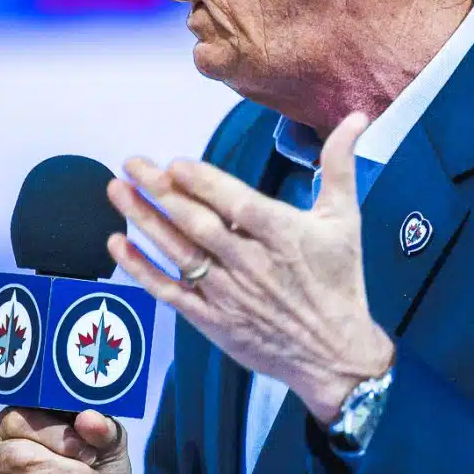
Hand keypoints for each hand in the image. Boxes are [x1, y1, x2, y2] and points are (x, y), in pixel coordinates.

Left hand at [107, 111, 393, 423]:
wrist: (335, 355)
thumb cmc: (340, 282)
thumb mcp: (345, 219)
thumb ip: (340, 165)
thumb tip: (356, 118)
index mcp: (284, 236)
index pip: (237, 205)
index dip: (204, 184)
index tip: (176, 163)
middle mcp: (252, 264)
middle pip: (198, 224)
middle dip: (161, 191)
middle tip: (133, 162)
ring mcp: (229, 294)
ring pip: (179, 252)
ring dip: (144, 220)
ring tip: (117, 190)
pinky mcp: (213, 320)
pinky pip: (169, 292)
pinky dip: (141, 269)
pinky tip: (118, 244)